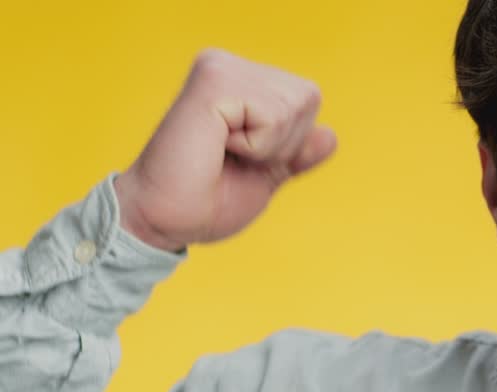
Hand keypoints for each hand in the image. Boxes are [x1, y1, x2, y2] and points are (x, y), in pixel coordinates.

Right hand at [113, 49, 336, 251]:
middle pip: (308, 98)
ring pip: (294, 106)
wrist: (163, 220)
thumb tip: (330, 136)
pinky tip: (218, 146)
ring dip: (268, 146)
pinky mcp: (213, 83)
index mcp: (238, 80)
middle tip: (232, 158)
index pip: (308, 99)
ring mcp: (219, 69)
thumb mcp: (266, 175)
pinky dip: (257, 145)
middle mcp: (227, 65)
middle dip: (283, 143)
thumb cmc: (205, 200)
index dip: (291, 142)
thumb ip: (296, 154)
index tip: (243, 157)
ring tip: (222, 152)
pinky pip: (273, 115)